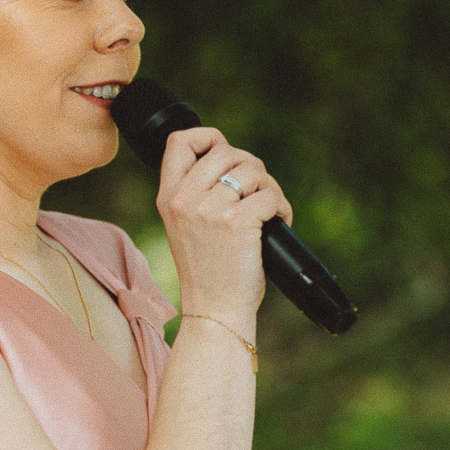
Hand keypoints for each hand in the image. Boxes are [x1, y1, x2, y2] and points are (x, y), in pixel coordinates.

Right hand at [155, 124, 292, 323]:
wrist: (214, 312)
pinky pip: (269, 195)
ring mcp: (209, 210)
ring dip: (270, 188)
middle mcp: (184, 199)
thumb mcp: (186, 228)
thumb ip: (197, 194)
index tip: (226, 158)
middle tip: (258, 194)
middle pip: (226, 150)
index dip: (208, 137)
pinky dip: (281, 208)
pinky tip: (278, 224)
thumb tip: (234, 162)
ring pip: (252, 170)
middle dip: (251, 168)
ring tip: (270, 212)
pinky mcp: (237, 222)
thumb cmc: (208, 273)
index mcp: (168, 197)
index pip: (180, 141)